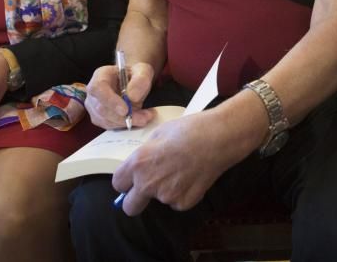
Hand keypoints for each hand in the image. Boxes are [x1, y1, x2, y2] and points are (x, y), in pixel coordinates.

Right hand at [84, 62, 155, 129]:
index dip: (110, 101)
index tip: (125, 110)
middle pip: (101, 109)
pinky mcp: (100, 118)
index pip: (98, 88)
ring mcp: (94, 107)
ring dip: (126, 122)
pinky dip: (125, 125)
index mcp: (100, 76)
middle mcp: (94, 92)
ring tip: (145, 117)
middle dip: (123, 117)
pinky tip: (139, 119)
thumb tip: (132, 97)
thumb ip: (140, 80)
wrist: (134, 82)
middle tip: (144, 117)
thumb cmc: (135, 74)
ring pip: (105, 120)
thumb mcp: (142, 71)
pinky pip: (110, 126)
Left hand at [112, 109, 239, 215]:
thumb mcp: (160, 133)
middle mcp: (148, 183)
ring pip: (159, 200)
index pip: (117, 183)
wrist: (219, 138)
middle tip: (148, 189)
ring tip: (182, 170)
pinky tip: (192, 177)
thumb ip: (146, 152)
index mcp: (138, 163)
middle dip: (135, 200)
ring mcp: (166, 195)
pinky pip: (177, 202)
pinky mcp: (184, 202)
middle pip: (130, 207)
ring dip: (165, 190)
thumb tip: (144, 162)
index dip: (125, 181)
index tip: (131, 179)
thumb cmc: (190, 129)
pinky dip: (183, 193)